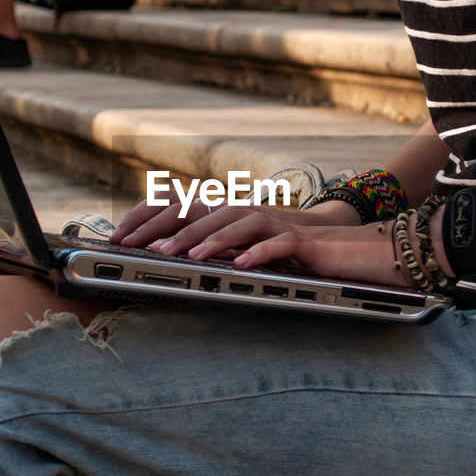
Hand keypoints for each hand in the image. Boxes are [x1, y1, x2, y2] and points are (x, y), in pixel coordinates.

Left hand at [128, 202, 402, 285]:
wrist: (353, 246)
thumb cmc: (299, 252)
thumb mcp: (252, 249)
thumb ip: (221, 248)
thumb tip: (176, 257)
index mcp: (238, 215)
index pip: (190, 209)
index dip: (155, 218)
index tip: (122, 235)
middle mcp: (254, 213)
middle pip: (208, 214)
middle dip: (173, 231)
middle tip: (143, 249)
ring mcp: (279, 224)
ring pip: (239, 224)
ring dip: (210, 241)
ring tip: (185, 259)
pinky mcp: (304, 242)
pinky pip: (278, 245)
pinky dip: (259, 253)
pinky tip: (241, 266)